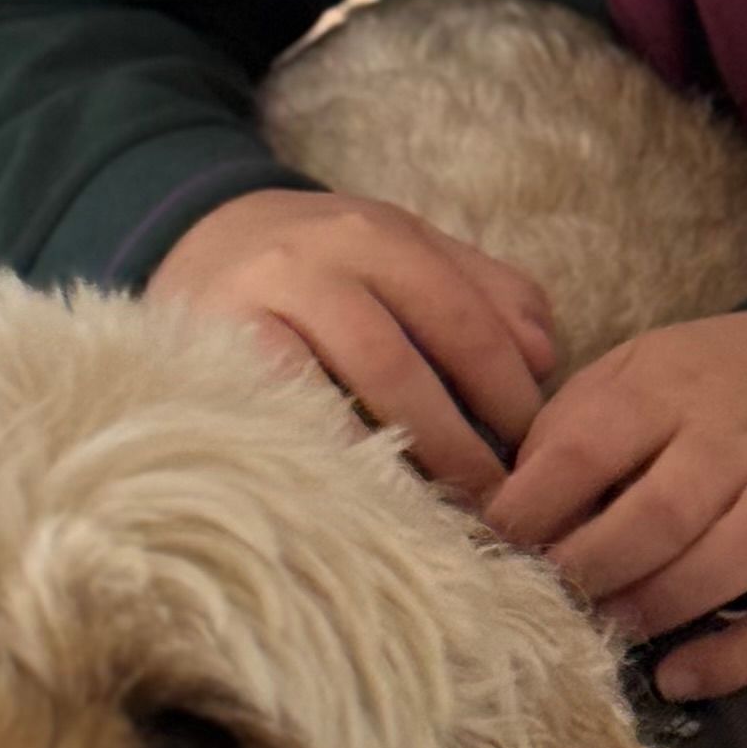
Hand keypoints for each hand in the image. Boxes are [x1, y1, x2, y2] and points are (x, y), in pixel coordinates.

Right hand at [148, 189, 557, 503]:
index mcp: (379, 235)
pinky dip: (324, 455)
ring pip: (333, 391)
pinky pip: (277, 411)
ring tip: (437, 513)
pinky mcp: (208, 352)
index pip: (460, 318)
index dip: (506, 391)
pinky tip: (358, 497)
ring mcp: (254, 305)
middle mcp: (314, 260)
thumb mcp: (407, 251)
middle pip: (399, 362)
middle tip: (495, 502)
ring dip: (396, 460)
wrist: (201, 239)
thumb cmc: (330, 264)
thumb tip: (545, 360)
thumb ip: (485, 292)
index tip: (536, 453)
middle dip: (457, 441)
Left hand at [484, 313, 746, 697]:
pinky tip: (682, 677)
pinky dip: (743, 654)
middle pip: (664, 510)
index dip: (534, 504)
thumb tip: (497, 513)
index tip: (495, 545)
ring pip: (742, 552)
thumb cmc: (708, 392)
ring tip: (613, 630)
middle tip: (551, 599)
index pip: (590, 446)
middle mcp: (738, 436)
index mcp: (668, 387)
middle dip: (595, 567)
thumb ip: (569, 434)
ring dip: (665, 604)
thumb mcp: (631, 377)